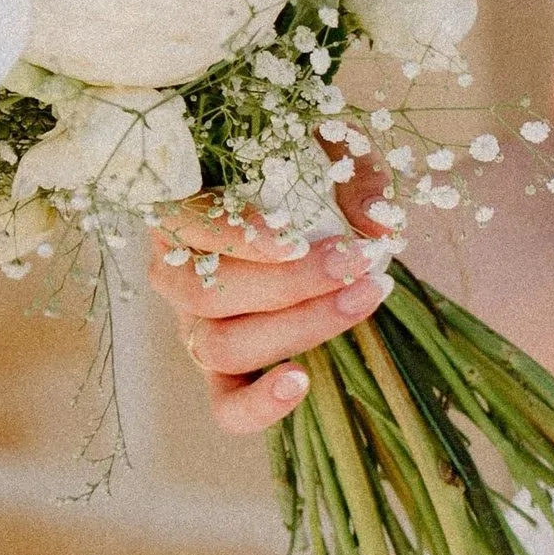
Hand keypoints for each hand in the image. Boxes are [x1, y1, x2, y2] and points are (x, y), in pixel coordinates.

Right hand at [148, 181, 394, 438]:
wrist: (303, 208)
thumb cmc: (302, 167)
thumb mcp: (326, 148)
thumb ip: (351, 172)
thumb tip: (380, 229)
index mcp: (178, 210)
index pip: (185, 225)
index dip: (238, 238)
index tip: (297, 239)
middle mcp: (173, 272)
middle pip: (207, 294)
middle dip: (290, 284)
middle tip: (357, 262)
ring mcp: (194, 326)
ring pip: (220, 346)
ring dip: (298, 327)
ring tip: (361, 298)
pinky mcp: (222, 371)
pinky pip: (227, 406)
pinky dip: (259, 406)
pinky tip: (302, 383)